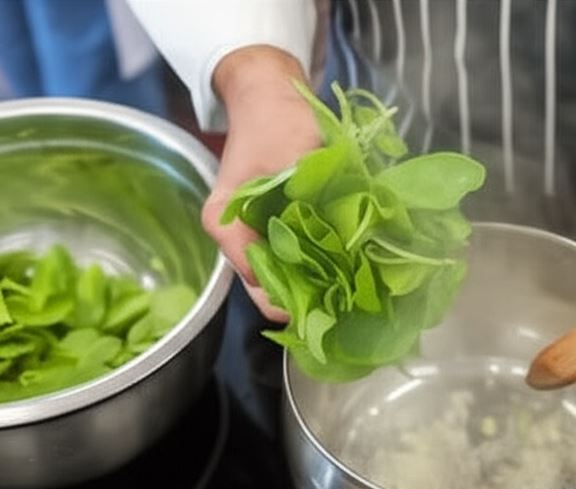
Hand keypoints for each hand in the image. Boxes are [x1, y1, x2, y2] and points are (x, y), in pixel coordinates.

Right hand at [203, 46, 321, 319]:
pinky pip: (291, 261)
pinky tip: (343, 268)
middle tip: (346, 299)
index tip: (329, 296)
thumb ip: (314, 195)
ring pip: (280, 278)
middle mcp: (233, 236)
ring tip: (349, 287)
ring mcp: (250, 236)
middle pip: (266, 287)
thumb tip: (346, 242)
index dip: (291, 294)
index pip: (254, 277)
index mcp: (224, 220)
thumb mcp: (298, 153)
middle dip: (305, 297)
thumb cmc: (278, 123)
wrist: (269, 100)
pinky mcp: (269, 232)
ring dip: (312, 284)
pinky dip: (314, 267)